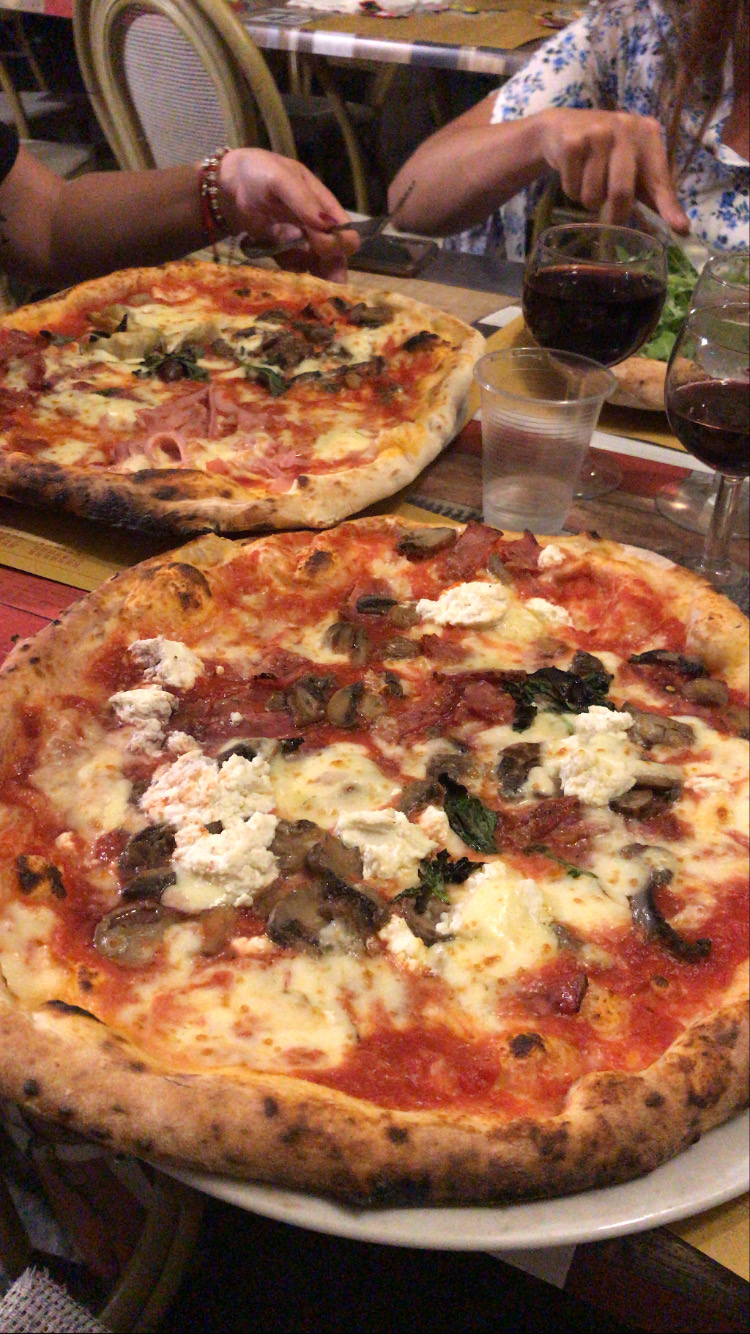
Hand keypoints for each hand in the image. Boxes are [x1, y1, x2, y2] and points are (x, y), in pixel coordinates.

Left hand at [216, 148, 358, 280]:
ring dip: (317, 282)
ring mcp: (302, 243)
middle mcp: (318, 228)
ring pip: (320, 269)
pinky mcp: (285, 255)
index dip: (338, 244)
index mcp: (324, 207)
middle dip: (332, 273)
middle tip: (320, 287)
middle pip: (337, 257)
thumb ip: (303, 201)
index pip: (346, 233)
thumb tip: (327, 226)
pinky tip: (289, 282)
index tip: (316, 246)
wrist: (227, 185)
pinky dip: (296, 280)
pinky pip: (297, 272)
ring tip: (306, 290)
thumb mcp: (281, 178)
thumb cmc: (258, 173)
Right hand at [536, 108, 689, 233]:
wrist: (562, 127)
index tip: (680, 228)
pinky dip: (571, 191)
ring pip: (593, 194)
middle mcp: (626, 128)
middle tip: (613, 220)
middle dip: (616, 214)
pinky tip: (573, 174)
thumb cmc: (605, 152)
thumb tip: (681, 228)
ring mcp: (597, 133)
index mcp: (648, 133)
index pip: (659, 178)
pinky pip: (573, 188)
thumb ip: (654, 192)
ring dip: (589, 200)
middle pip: (621, 191)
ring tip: (588, 183)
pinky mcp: (572, 142)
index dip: (668, 206)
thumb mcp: (634, 165)